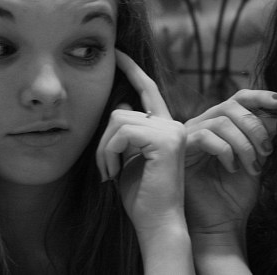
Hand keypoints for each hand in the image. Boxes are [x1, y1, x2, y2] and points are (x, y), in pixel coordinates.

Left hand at [96, 50, 186, 232]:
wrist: (158, 224)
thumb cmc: (141, 197)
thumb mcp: (128, 159)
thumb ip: (126, 134)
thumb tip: (121, 105)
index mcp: (166, 127)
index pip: (148, 90)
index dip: (132, 69)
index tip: (116, 53)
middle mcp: (173, 124)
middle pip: (121, 110)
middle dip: (103, 141)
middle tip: (105, 169)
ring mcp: (172, 130)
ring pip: (118, 119)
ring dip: (104, 149)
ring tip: (110, 173)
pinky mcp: (165, 140)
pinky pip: (121, 132)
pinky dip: (109, 153)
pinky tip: (115, 173)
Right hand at [184, 89, 276, 239]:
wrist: (221, 223)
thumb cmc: (235, 193)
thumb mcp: (256, 158)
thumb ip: (263, 135)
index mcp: (221, 124)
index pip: (239, 99)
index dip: (260, 96)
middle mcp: (203, 124)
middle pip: (230, 105)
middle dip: (254, 125)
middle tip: (267, 150)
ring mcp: (190, 135)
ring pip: (221, 122)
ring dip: (244, 144)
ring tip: (252, 167)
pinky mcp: (181, 149)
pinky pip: (206, 137)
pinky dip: (225, 151)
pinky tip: (232, 168)